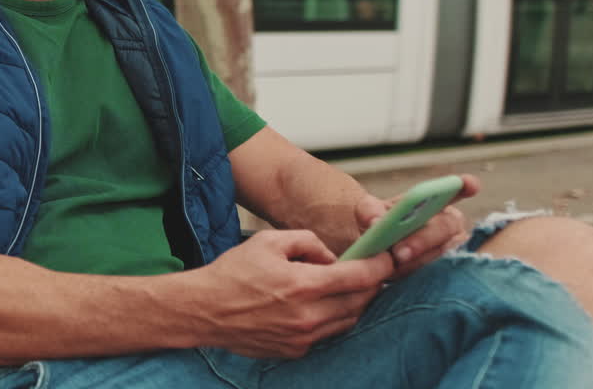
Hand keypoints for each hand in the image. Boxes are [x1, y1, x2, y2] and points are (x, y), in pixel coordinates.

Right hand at [184, 229, 393, 357]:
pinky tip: (318, 304)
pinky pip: (327, 333)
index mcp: (303, 285)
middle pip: (361, 302)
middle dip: (371, 284)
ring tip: (344, 286)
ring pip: (348, 320)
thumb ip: (307, 241)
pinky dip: (332, 318)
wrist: (204, 309)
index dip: (380, 265)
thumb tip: (331, 257)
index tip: (388, 257)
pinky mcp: (295, 350)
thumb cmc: (233, 272)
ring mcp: (303, 337)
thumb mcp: (268, 241)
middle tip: (370, 270)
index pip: (360, 277)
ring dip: (354, 302)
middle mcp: (308, 316)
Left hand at [353, 174, 479, 277]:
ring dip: (415, 262)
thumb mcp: (369, 213)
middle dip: (421, 240)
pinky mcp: (447, 273)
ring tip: (392, 266)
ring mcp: (453, 249)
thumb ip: (370, 210)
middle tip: (398, 252)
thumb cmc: (379, 228)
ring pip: (440, 255)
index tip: (468, 184)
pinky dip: (415, 275)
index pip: (456, 190)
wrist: (375, 255)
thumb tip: (377, 222)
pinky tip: (399, 277)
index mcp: (436, 201)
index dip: (465, 186)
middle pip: (445, 227)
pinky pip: (436, 275)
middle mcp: (450, 223)